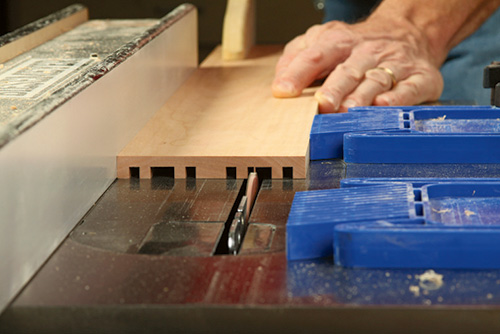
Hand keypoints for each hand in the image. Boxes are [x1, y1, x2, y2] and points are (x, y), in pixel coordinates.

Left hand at [272, 16, 443, 112]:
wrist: (409, 31)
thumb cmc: (357, 45)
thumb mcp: (323, 41)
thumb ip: (297, 57)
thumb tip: (279, 81)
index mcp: (339, 42)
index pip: (315, 55)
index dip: (298, 73)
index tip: (283, 91)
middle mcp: (366, 52)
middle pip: (347, 71)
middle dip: (334, 88)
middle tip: (322, 104)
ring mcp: (394, 64)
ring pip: (375, 81)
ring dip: (361, 97)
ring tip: (348, 110)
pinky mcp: (419, 78)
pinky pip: (410, 88)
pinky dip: (398, 97)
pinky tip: (384, 104)